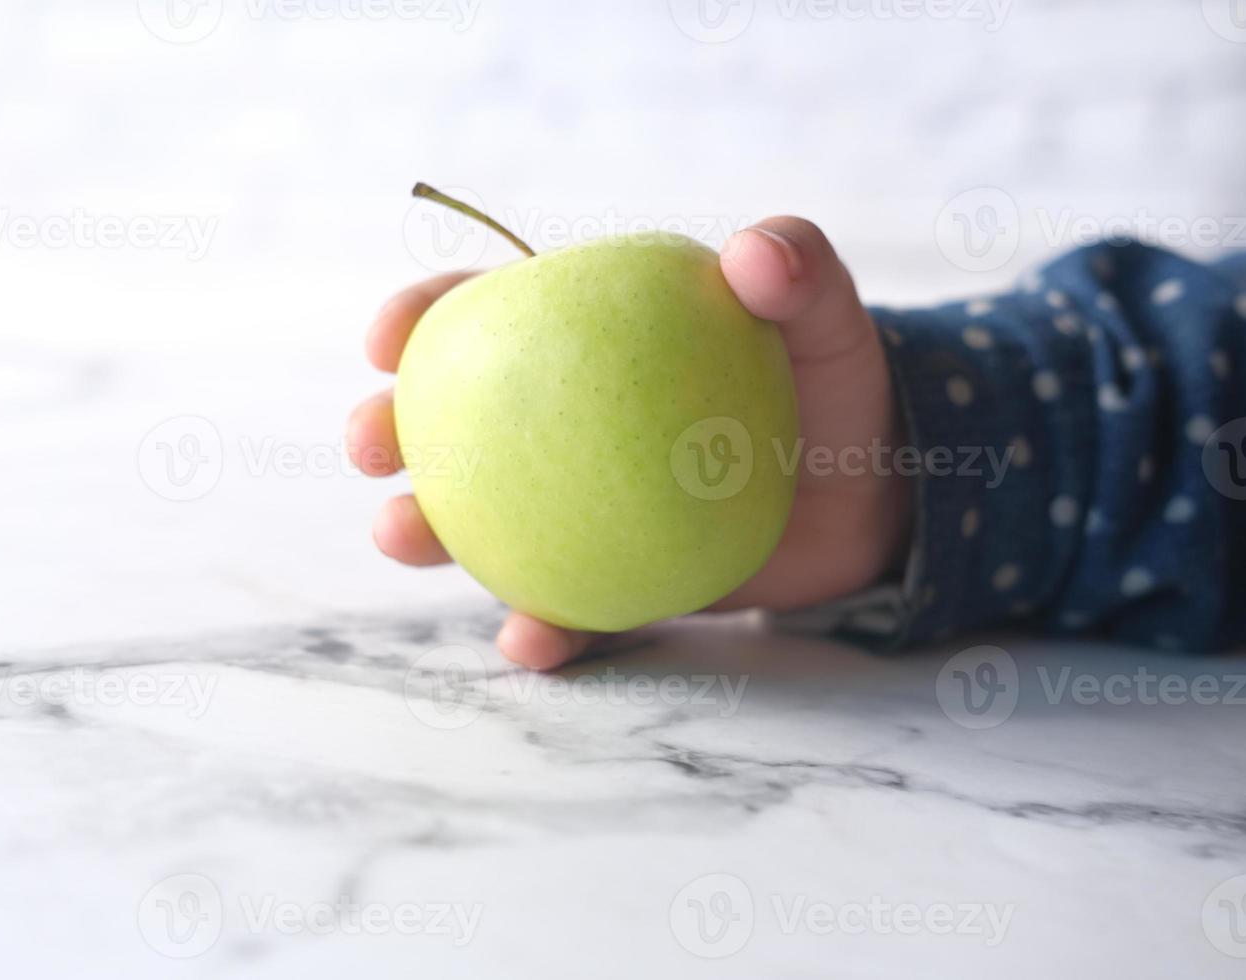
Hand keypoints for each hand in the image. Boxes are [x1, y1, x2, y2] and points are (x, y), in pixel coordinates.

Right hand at [347, 218, 911, 669]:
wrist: (875, 496)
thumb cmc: (832, 387)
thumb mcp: (824, 319)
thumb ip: (797, 274)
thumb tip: (754, 256)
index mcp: (586, 345)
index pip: (486, 317)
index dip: (420, 320)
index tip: (387, 340)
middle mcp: (563, 427)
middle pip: (450, 423)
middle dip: (386, 428)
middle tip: (370, 443)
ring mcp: (578, 509)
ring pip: (479, 522)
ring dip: (425, 532)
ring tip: (402, 535)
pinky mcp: (610, 582)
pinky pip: (564, 610)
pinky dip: (541, 629)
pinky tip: (530, 640)